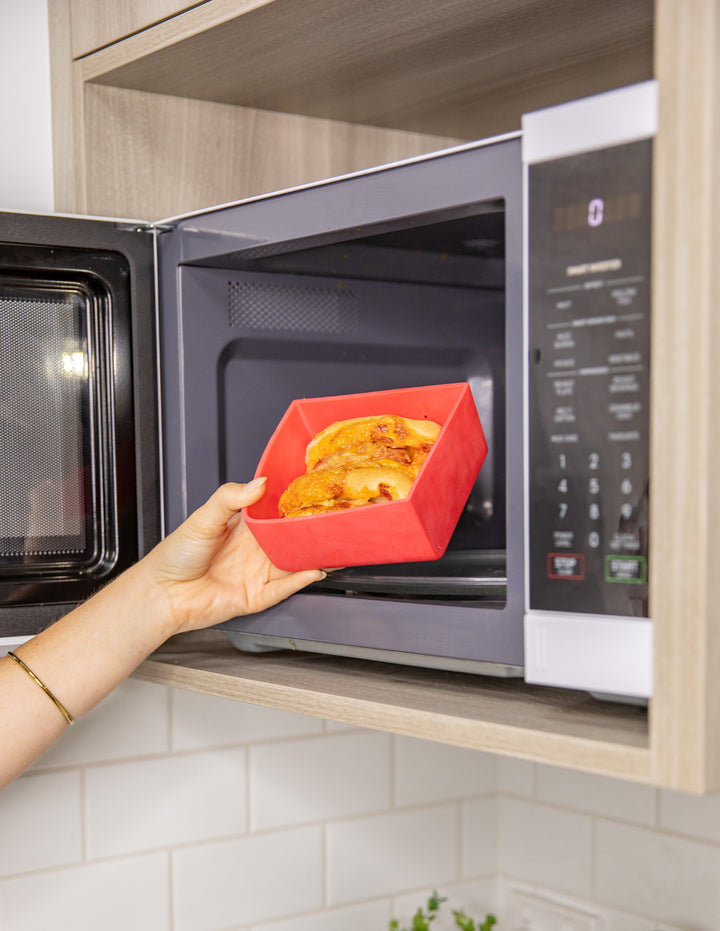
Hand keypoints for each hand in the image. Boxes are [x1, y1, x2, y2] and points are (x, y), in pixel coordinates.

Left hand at [140, 478, 325, 634]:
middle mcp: (255, 549)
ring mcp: (258, 572)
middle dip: (309, 530)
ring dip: (311, 555)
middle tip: (330, 518)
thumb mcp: (203, 517)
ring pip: (293, 562)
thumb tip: (258, 483)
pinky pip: (285, 588)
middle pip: (290, 538)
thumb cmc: (176, 556)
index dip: (294, 505)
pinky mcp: (257, 596)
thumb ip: (230, 498)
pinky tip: (313, 569)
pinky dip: (301, 579)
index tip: (312, 493)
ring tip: (330, 544)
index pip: (276, 513)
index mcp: (244, 527)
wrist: (162, 593)